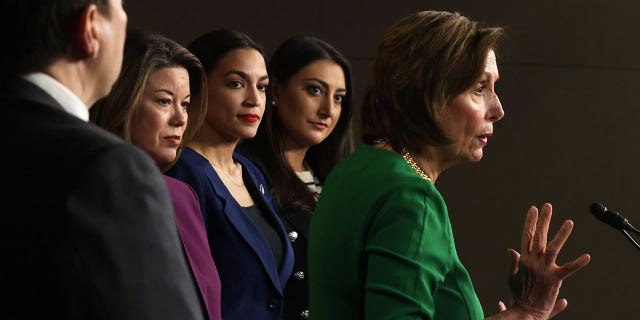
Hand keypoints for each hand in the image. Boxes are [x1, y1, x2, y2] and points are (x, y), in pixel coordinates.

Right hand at [505, 203, 590, 319]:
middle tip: (547, 206)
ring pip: (553, 248)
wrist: (525, 311)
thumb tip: (511, 250)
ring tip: (569, 222)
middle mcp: (533, 261)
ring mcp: (544, 270)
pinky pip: (568, 269)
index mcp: (523, 260)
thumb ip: (513, 262)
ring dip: (561, 234)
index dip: (530, 222)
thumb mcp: (512, 277)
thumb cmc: (518, 296)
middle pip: (538, 237)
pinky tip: (587, 256)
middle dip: (543, 220)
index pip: (527, 236)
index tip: (533, 210)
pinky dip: (578, 263)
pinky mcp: (554, 279)